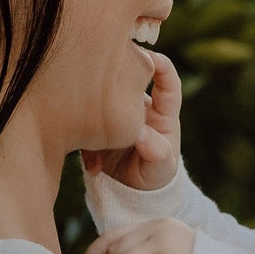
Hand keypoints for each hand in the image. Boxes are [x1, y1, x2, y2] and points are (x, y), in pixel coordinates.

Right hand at [82, 51, 181, 192]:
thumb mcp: (161, 168)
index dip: (160, 64)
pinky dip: (87, 147)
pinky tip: (93, 167)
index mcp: (162, 113)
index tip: (148, 56)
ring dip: (97, 123)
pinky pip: (88, 127)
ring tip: (98, 154)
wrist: (134, 196)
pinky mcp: (99, 130)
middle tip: (105, 84)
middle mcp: (139, 108)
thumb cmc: (155, 176)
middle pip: (130, 80)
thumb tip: (141, 134)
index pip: (167, 80)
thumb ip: (156, 150)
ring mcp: (118, 117)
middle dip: (117, 79)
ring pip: (103, 103)